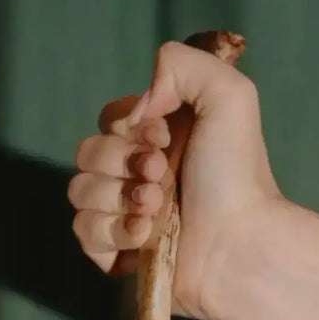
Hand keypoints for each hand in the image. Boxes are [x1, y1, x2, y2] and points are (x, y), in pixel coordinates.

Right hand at [68, 41, 281, 319]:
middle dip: (122, 162)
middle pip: (87, 153)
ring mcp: (125, 215)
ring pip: (80, 192)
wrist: (238, 242)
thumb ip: (180, 66)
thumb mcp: (228, 95)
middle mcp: (139, 175)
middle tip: (162, 177)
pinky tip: (145, 236)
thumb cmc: (235, 173)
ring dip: (118, 197)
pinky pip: (84, 232)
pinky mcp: (117, 254)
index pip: (111, 119)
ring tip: (158, 210)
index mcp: (159, 140)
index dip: (129, 127)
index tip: (163, 138)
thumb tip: (138, 108)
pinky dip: (112, 232)